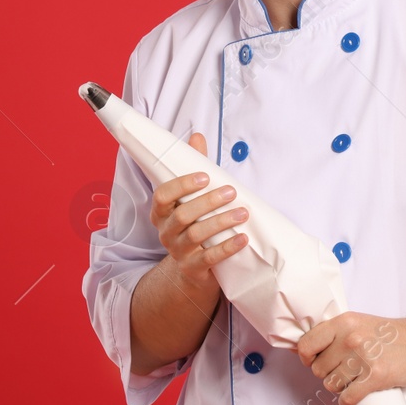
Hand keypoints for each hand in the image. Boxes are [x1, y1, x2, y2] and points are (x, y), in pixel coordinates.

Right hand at [148, 131, 247, 288]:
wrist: (193, 268)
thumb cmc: (194, 224)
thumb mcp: (192, 196)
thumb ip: (194, 167)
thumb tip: (197, 136)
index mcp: (162, 212)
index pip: (162, 196)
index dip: (181, 185)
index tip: (204, 177)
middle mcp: (166, 231)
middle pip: (183, 215)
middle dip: (208, 202)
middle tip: (231, 192)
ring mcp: (178, 252)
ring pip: (197, 235)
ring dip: (221, 222)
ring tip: (243, 213)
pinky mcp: (192, 268)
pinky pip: (209, 258)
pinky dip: (227, 247)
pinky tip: (243, 238)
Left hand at [296, 311, 405, 404]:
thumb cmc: (393, 334)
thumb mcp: (360, 322)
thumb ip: (335, 333)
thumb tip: (303, 350)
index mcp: (344, 322)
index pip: (306, 345)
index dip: (306, 357)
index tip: (313, 361)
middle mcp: (350, 338)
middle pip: (318, 369)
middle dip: (328, 373)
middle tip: (344, 371)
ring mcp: (363, 358)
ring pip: (331, 385)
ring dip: (340, 387)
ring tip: (354, 380)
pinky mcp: (376, 378)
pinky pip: (347, 398)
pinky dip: (349, 401)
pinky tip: (357, 394)